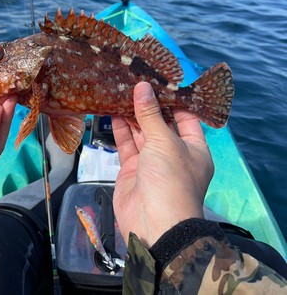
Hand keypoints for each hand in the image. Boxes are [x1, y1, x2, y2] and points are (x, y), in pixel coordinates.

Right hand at [112, 82, 213, 248]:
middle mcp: (174, 154)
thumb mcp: (165, 142)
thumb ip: (151, 115)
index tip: (160, 81)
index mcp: (194, 149)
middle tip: (136, 82)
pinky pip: (127, 145)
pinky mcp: (132, 169)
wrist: (154, 224)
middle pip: (161, 124)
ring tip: (121, 92)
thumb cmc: (172, 182)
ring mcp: (152, 162)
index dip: (174, 100)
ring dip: (132, 115)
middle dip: (149, 105)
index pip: (186, 118)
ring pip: (142, 132)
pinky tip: (113, 112)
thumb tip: (143, 88)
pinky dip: (120, 129)